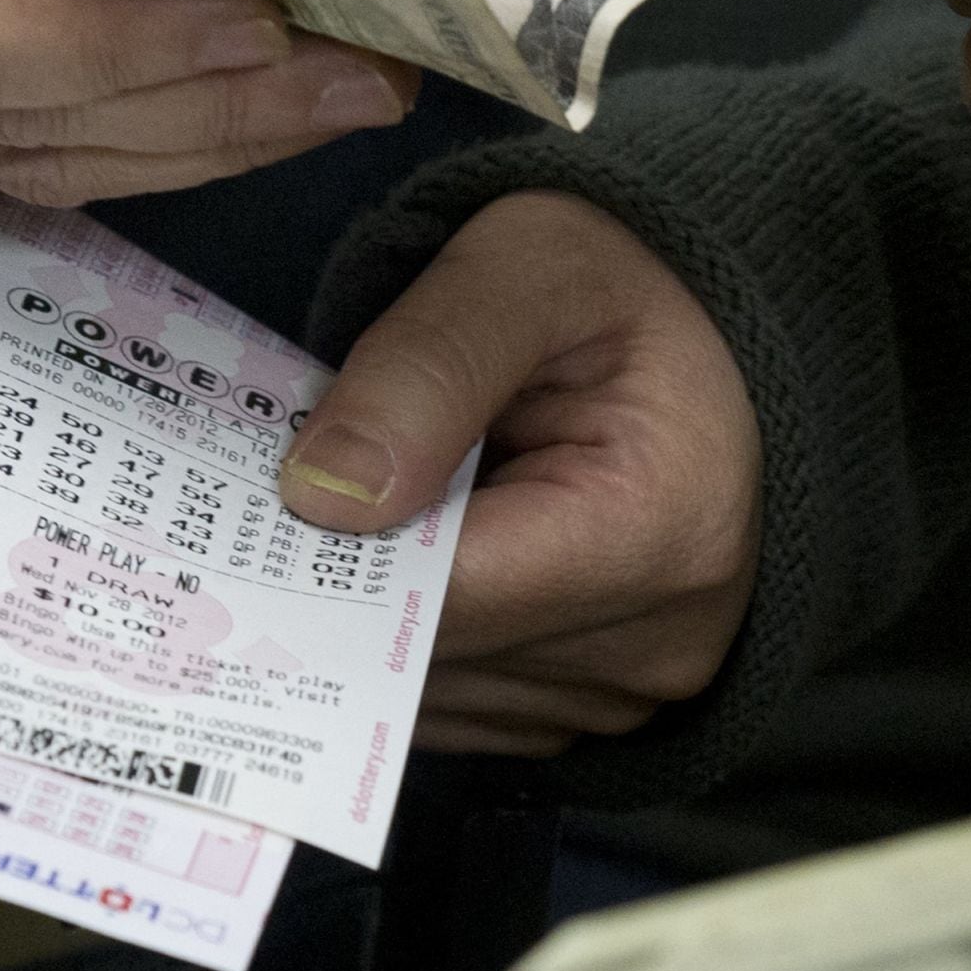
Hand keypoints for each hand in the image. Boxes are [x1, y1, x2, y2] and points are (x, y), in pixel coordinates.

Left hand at [276, 192, 760, 756]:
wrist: (721, 326)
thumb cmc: (627, 280)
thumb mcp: (526, 266)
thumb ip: (426, 365)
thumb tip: (320, 496)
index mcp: (658, 530)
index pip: (440, 593)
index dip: (327, 554)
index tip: (249, 503)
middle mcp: (658, 643)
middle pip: (428, 659)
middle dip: (339, 580)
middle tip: (269, 496)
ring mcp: (634, 690)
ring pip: (430, 697)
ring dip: (373, 615)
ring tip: (359, 506)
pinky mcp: (602, 704)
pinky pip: (462, 704)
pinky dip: (414, 636)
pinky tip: (408, 550)